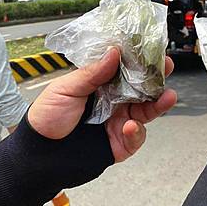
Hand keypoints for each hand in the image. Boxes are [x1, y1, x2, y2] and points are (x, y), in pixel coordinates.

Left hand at [28, 48, 176, 162]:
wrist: (38, 155)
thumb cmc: (46, 118)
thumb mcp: (65, 89)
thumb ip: (92, 73)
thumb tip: (114, 53)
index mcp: (101, 84)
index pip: (125, 68)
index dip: (139, 59)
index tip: (152, 50)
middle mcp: (114, 101)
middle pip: (142, 88)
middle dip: (157, 78)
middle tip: (167, 67)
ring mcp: (119, 121)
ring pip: (147, 111)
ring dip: (158, 103)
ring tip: (166, 97)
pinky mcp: (120, 143)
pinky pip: (136, 136)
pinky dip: (137, 131)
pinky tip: (130, 126)